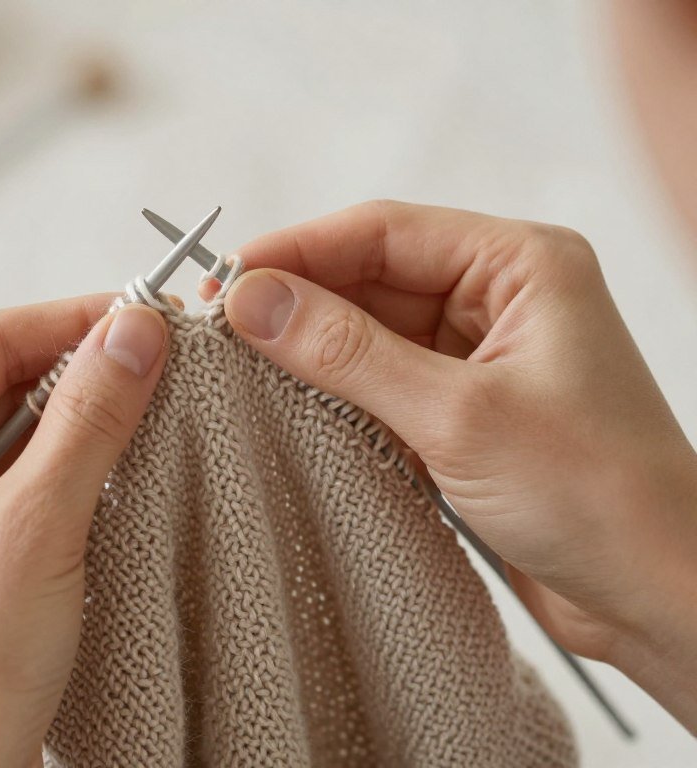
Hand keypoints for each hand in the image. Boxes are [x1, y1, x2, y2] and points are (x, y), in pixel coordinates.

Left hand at [0, 296, 169, 766]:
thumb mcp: (38, 525)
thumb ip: (89, 418)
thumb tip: (132, 334)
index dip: (70, 321)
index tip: (143, 317)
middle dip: (77, 371)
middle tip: (157, 364)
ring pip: (4, 431)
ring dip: (73, 420)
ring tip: (144, 411)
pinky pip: (5, 479)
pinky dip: (59, 466)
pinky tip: (108, 468)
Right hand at [221, 200, 696, 730]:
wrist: (655, 598)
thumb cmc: (596, 496)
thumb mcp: (457, 415)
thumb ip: (348, 351)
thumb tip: (253, 299)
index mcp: (519, 265)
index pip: (383, 232)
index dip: (298, 250)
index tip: (224, 280)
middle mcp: (497, 299)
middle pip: (370, 278)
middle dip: (296, 301)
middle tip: (218, 331)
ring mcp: (477, 357)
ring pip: (369, 333)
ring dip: (309, 350)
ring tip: (239, 368)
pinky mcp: (460, 411)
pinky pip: (379, 383)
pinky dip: (333, 394)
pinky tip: (287, 405)